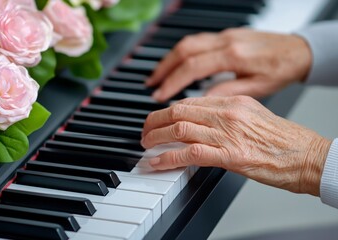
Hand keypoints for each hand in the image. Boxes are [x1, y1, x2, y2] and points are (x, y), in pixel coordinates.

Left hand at [141, 96, 330, 195]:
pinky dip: (168, 157)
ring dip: (157, 137)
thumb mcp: (253, 115)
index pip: (191, 101)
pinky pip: (190, 153)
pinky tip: (157, 161)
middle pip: (180, 110)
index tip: (159, 118)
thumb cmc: (284, 140)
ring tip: (146, 144)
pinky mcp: (230, 155)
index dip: (169, 110)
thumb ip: (226, 115)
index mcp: (233, 102)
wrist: (307, 155)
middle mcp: (228, 113)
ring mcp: (227, 133)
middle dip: (155, 120)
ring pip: (180, 128)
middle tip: (145, 130)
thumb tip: (203, 121)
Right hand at [146, 28, 311, 101]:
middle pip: (184, 50)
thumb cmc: (281, 69)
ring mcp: (225, 36)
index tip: (160, 96)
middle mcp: (226, 41)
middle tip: (150, 84)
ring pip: (188, 43)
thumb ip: (228, 92)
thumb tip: (202, 101)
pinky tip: (177, 63)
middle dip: (163, 68)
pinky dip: (182, 53)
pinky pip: (197, 41)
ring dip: (169, 59)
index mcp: (234, 56)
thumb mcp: (258, 88)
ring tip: (157, 75)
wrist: (298, 49)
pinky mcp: (226, 35)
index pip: (193, 67)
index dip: (173, 83)